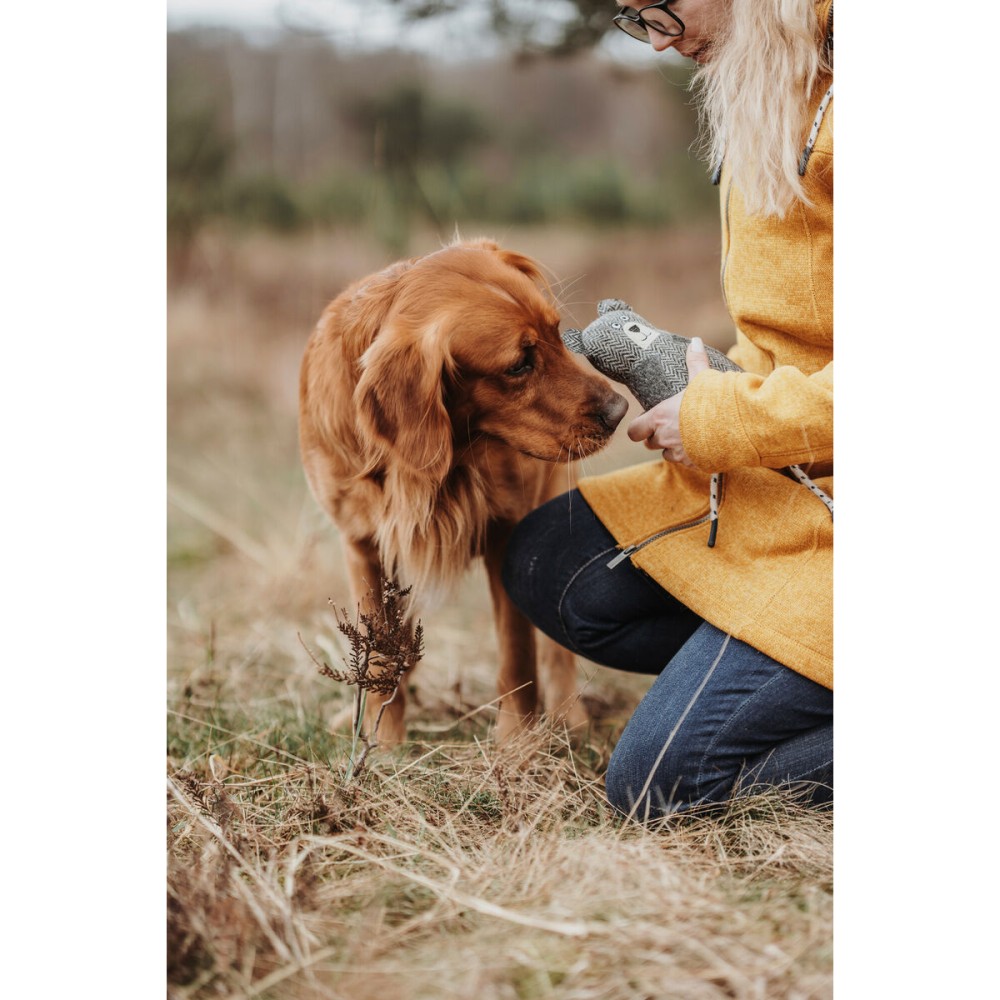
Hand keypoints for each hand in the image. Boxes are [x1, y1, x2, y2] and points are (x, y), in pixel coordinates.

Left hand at [626, 338, 709, 465]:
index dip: (638, 428)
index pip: (634, 431)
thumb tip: (695, 341)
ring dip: (672, 448)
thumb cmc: (714, 400)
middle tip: (669, 427)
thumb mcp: (702, 378)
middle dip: (656, 437)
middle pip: (649, 443)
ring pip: (666, 455)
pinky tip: (702, 446)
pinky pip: (686, 463)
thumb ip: (695, 361)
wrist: (736, 426)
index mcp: (659, 417)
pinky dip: (690, 456)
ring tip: (686, 436)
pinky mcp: (694, 464)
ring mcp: (679, 453)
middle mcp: (664, 437)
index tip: (646, 423)